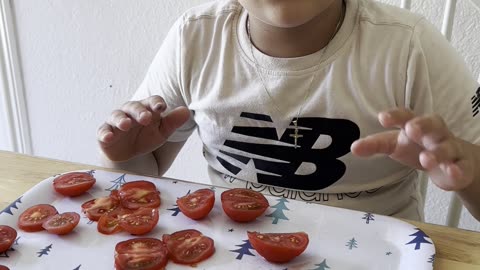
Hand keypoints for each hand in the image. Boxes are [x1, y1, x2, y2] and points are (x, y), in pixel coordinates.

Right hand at [97, 95, 189, 161]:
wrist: (130, 155)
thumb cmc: (147, 137)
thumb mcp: (163, 132)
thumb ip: (173, 122)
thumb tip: (187, 111)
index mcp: (146, 109)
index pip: (151, 101)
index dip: (156, 103)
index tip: (161, 107)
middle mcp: (130, 112)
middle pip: (133, 107)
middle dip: (139, 111)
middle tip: (146, 117)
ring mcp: (116, 122)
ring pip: (117, 116)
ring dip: (121, 120)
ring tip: (125, 125)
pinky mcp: (105, 134)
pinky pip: (103, 132)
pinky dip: (105, 133)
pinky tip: (108, 137)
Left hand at [351, 108, 474, 191]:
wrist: (449, 160)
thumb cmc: (415, 147)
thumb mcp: (393, 144)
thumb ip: (374, 145)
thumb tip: (353, 148)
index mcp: (414, 124)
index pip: (405, 115)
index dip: (395, 115)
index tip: (383, 117)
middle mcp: (434, 132)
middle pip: (432, 123)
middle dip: (422, 125)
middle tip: (411, 129)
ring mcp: (450, 147)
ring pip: (447, 147)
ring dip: (437, 152)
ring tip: (425, 159)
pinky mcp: (461, 165)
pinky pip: (461, 166)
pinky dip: (457, 170)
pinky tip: (451, 173)